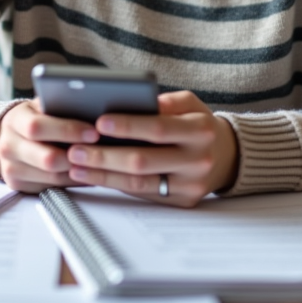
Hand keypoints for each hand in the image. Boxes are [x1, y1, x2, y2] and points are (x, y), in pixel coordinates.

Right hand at [0, 100, 99, 192]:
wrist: (8, 137)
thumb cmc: (34, 118)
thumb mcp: (42, 106)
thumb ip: (59, 106)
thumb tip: (92, 108)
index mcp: (14, 120)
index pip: (38, 127)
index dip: (68, 130)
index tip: (93, 132)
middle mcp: (8, 146)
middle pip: (47, 158)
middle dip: (77, 155)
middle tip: (100, 150)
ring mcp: (10, 168)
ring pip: (53, 176)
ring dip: (79, 170)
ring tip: (97, 162)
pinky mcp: (17, 185)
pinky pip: (52, 187)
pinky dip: (72, 180)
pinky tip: (85, 171)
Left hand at [64, 91, 237, 207]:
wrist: (226, 155)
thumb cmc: (197, 124)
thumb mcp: (189, 103)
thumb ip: (163, 102)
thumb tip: (130, 101)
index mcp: (200, 130)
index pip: (158, 128)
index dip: (127, 126)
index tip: (98, 122)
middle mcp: (198, 160)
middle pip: (144, 160)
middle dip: (105, 155)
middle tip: (75, 149)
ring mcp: (191, 185)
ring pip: (139, 182)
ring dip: (103, 174)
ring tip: (76, 165)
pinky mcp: (182, 201)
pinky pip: (143, 193)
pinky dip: (115, 184)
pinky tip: (93, 175)